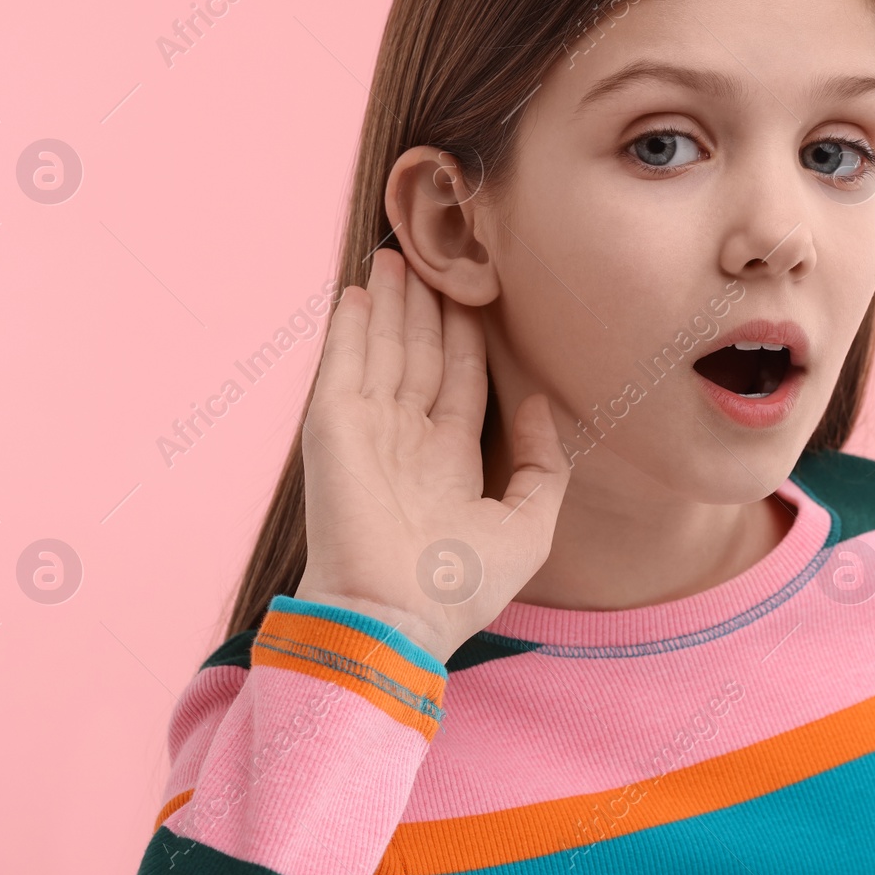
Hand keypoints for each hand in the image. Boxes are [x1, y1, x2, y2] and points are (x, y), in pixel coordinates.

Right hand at [294, 248, 570, 664]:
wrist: (394, 620)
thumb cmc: (459, 589)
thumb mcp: (527, 527)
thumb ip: (542, 464)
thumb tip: (538, 405)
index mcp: (446, 462)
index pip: (457, 381)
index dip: (465, 336)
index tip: (475, 292)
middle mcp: (404, 441)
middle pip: (417, 355)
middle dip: (425, 307)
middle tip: (434, 253)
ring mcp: (366, 431)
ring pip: (382, 349)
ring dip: (389, 303)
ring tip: (398, 255)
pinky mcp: (332, 427)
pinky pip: (343, 363)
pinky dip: (349, 325)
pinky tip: (358, 289)